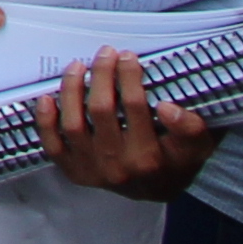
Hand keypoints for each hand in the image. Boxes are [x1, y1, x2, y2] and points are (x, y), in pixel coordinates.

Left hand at [36, 47, 212, 196]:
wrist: (160, 190)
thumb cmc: (178, 161)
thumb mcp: (196, 146)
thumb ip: (190, 127)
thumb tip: (167, 107)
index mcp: (149, 158)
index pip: (134, 108)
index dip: (128, 77)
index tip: (128, 56)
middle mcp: (118, 166)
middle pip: (101, 110)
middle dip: (101, 75)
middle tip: (105, 53)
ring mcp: (93, 171)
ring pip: (73, 124)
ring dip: (71, 90)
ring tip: (77, 65)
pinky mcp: (75, 172)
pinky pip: (53, 146)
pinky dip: (45, 122)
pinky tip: (47, 98)